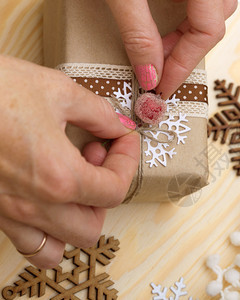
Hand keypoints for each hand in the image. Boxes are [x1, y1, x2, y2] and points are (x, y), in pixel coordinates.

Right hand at [0, 55, 139, 267]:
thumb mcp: (57, 91)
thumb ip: (99, 114)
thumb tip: (119, 126)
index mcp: (58, 177)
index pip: (115, 191)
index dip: (128, 162)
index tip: (123, 141)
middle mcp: (34, 204)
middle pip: (91, 228)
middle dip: (104, 195)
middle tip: (95, 159)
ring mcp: (8, 212)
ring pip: (57, 248)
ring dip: (75, 221)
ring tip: (71, 183)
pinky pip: (25, 242)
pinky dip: (44, 232)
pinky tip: (45, 196)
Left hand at [106, 0, 236, 97]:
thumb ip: (138, 32)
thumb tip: (149, 75)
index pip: (208, 31)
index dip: (183, 65)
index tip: (160, 88)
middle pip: (213, 24)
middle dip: (184, 54)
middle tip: (157, 72)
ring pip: (211, 13)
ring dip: (187, 36)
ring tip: (159, 50)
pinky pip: (200, 2)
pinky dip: (185, 18)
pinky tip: (164, 27)